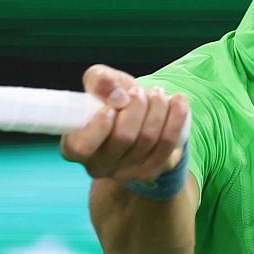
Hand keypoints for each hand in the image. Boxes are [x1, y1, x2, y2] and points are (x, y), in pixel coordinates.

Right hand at [60, 65, 189, 184]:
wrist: (138, 115)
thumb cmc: (111, 99)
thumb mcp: (100, 81)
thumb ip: (99, 80)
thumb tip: (116, 95)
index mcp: (75, 146)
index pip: (82, 146)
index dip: (99, 125)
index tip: (111, 105)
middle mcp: (98, 165)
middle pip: (123, 138)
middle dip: (136, 106)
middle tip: (138, 92)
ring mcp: (125, 173)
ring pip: (147, 138)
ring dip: (157, 108)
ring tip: (156, 94)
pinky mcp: (150, 171)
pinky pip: (167, 144)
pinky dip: (176, 118)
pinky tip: (178, 101)